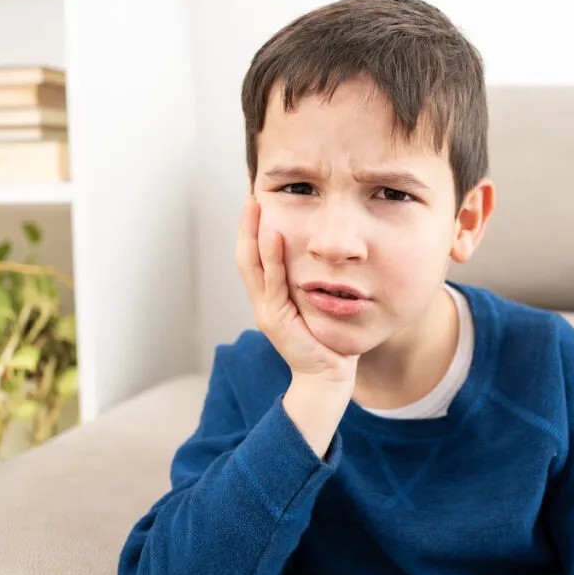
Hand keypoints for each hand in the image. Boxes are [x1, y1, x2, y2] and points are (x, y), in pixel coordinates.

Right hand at [235, 195, 358, 387]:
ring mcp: (266, 311)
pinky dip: (272, 257)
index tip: (257, 204)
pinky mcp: (276, 319)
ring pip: (252, 266)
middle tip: (250, 196)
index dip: (252, 231)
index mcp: (270, 298)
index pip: (254, 258)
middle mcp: (262, 302)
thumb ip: (314, 283)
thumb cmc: (328, 341)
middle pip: (245, 256)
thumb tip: (327, 255)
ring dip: (252, 233)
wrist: (327, 378)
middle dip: (246, 225)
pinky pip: (273, 282)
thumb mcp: (318, 304)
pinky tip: (275, 235)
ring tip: (255, 206)